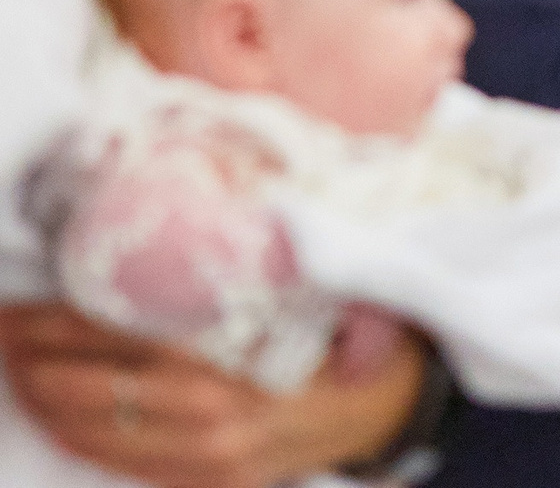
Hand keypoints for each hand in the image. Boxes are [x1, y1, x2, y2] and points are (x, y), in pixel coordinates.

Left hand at [0, 302, 423, 487]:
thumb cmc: (341, 331)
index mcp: (230, 351)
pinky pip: (129, 465)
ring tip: (22, 375)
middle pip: (93, 387)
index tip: (18, 305)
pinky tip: (64, 419)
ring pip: (100, 432)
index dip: (55, 320)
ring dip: (48, 403)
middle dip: (35, 361)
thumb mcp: (297, 287)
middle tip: (5, 334)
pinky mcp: (212, 480)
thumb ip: (236, 270)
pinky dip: (85, 440)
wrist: (388, 403)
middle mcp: (212, 410)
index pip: (116, 334)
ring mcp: (210, 454)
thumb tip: (169, 230)